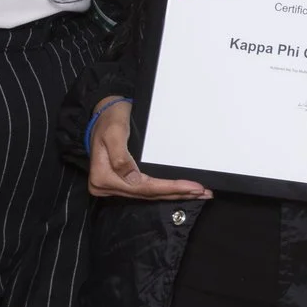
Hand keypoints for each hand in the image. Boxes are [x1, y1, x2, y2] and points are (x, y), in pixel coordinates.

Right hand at [86, 100, 211, 201]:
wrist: (104, 112)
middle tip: (203, 192)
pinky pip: (146, 189)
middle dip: (176, 193)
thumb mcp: (113, 133)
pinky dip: (164, 190)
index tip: (192, 187)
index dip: (169, 188)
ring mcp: (114, 185)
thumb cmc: (110, 120)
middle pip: (148, 193)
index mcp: (103, 177)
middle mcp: (107, 186)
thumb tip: (132, 177)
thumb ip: (120, 157)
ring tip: (196, 193)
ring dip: (173, 194)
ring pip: (149, 194)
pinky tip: (179, 191)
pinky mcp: (122, 181)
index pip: (143, 187)